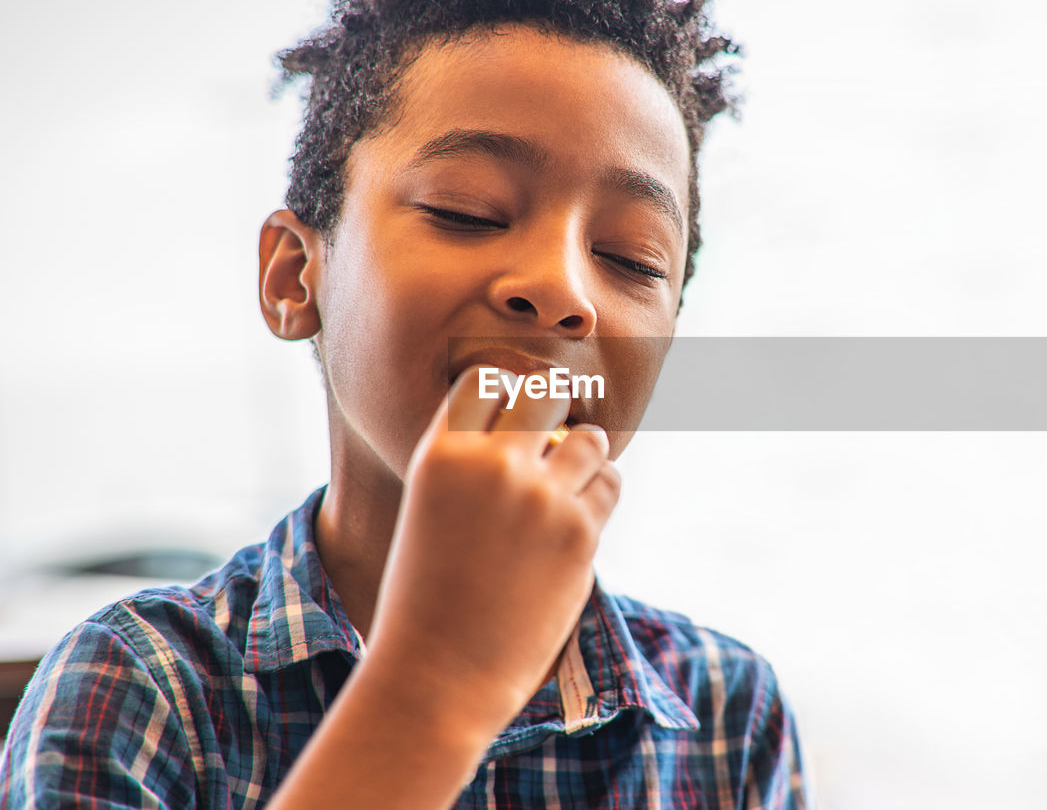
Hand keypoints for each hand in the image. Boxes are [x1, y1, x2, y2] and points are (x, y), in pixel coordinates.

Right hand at [363, 365, 620, 738]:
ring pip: (590, 438)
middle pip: (546, 391)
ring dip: (585, 453)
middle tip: (550, 441)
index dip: (504, 393)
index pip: (486, 380)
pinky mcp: (580, 532)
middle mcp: (491, 465)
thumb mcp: (428, 510)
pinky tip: (577, 518)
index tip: (511, 417)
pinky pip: (609, 483)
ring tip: (567, 483)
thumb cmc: (427, 595)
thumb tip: (533, 424)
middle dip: (554, 408)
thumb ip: (471, 463)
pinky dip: (600, 492)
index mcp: (440, 455)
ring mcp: (540, 497)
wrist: (438, 675)